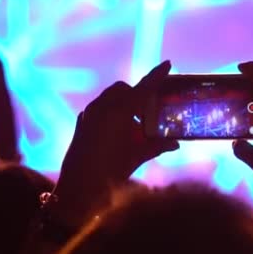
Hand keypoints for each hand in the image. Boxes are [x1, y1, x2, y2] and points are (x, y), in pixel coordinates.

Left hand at [59, 61, 178, 189]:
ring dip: (126, 105)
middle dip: (139, 95)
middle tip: (151, 113)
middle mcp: (102, 107)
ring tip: (137, 127)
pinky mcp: (82, 123)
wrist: (78, 190)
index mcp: (119, 111)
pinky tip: (120, 134)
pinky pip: (101, 109)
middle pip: (125, 90)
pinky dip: (114, 114)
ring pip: (112, 98)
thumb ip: (157, 146)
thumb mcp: (137, 157)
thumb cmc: (110, 172)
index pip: (143, 87)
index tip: (168, 63)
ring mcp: (89, 114)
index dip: (157, 75)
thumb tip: (175, 143)